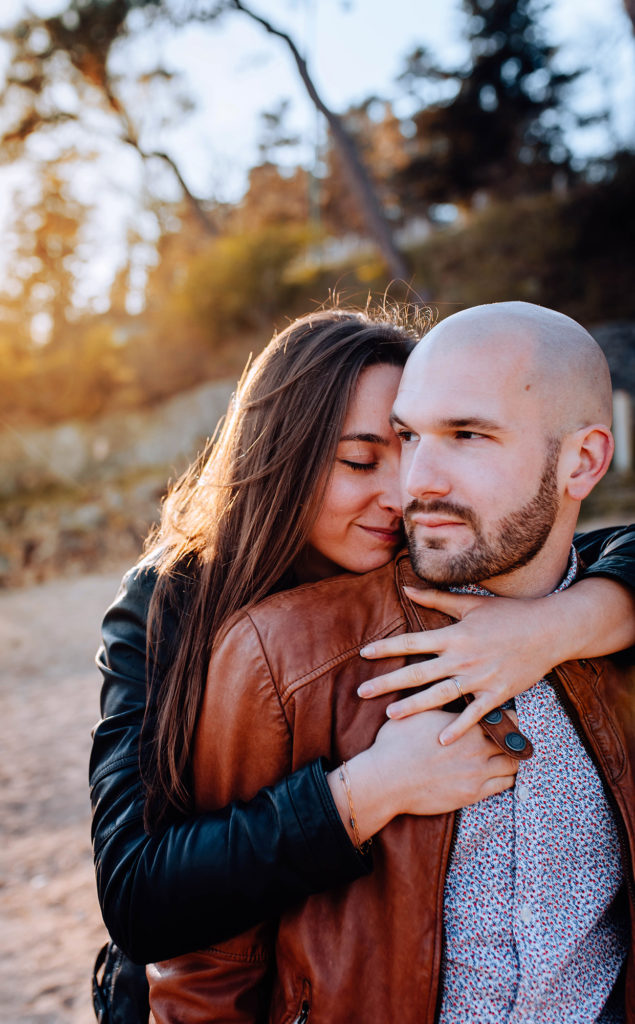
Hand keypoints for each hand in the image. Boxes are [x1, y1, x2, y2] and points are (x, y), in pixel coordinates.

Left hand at [358, 586, 557, 745]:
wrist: (549, 630)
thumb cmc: (509, 614)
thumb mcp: (471, 603)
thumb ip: (436, 599)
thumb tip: (407, 588)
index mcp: (454, 635)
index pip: (412, 642)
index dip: (386, 648)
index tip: (363, 654)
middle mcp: (462, 658)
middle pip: (418, 672)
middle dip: (387, 682)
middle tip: (362, 692)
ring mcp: (480, 678)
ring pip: (440, 695)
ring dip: (413, 706)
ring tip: (390, 715)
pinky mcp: (497, 694)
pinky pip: (474, 714)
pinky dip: (458, 728)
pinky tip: (441, 740)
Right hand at [368, 709, 517, 816]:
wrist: (386, 779)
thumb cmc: (396, 744)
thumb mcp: (417, 715)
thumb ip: (436, 703)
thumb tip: (444, 690)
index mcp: (464, 725)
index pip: (501, 717)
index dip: (508, 716)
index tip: (508, 716)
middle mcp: (476, 747)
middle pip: (512, 739)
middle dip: (515, 736)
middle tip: (515, 735)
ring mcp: (476, 772)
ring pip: (512, 763)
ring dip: (513, 758)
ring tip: (512, 754)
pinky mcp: (472, 793)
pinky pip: (504, 785)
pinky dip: (507, 778)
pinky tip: (503, 774)